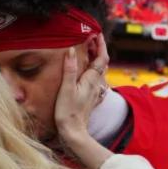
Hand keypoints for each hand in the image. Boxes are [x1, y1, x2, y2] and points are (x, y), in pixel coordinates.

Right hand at [54, 48, 111, 168]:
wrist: (74, 133)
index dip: (100, 45)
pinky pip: (94, 83)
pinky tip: (86, 75)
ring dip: (94, 61)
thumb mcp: (66, 89)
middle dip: (98, 51)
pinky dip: (91, 74)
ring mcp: (94, 94)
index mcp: (91, 80)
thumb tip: (71, 50)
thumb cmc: (68, 112)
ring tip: (87, 53)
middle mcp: (95, 85)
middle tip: (90, 41)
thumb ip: (69, 69)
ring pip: (98, 73)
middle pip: (101, 64)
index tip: (96, 34)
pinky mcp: (90, 100)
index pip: (101, 58)